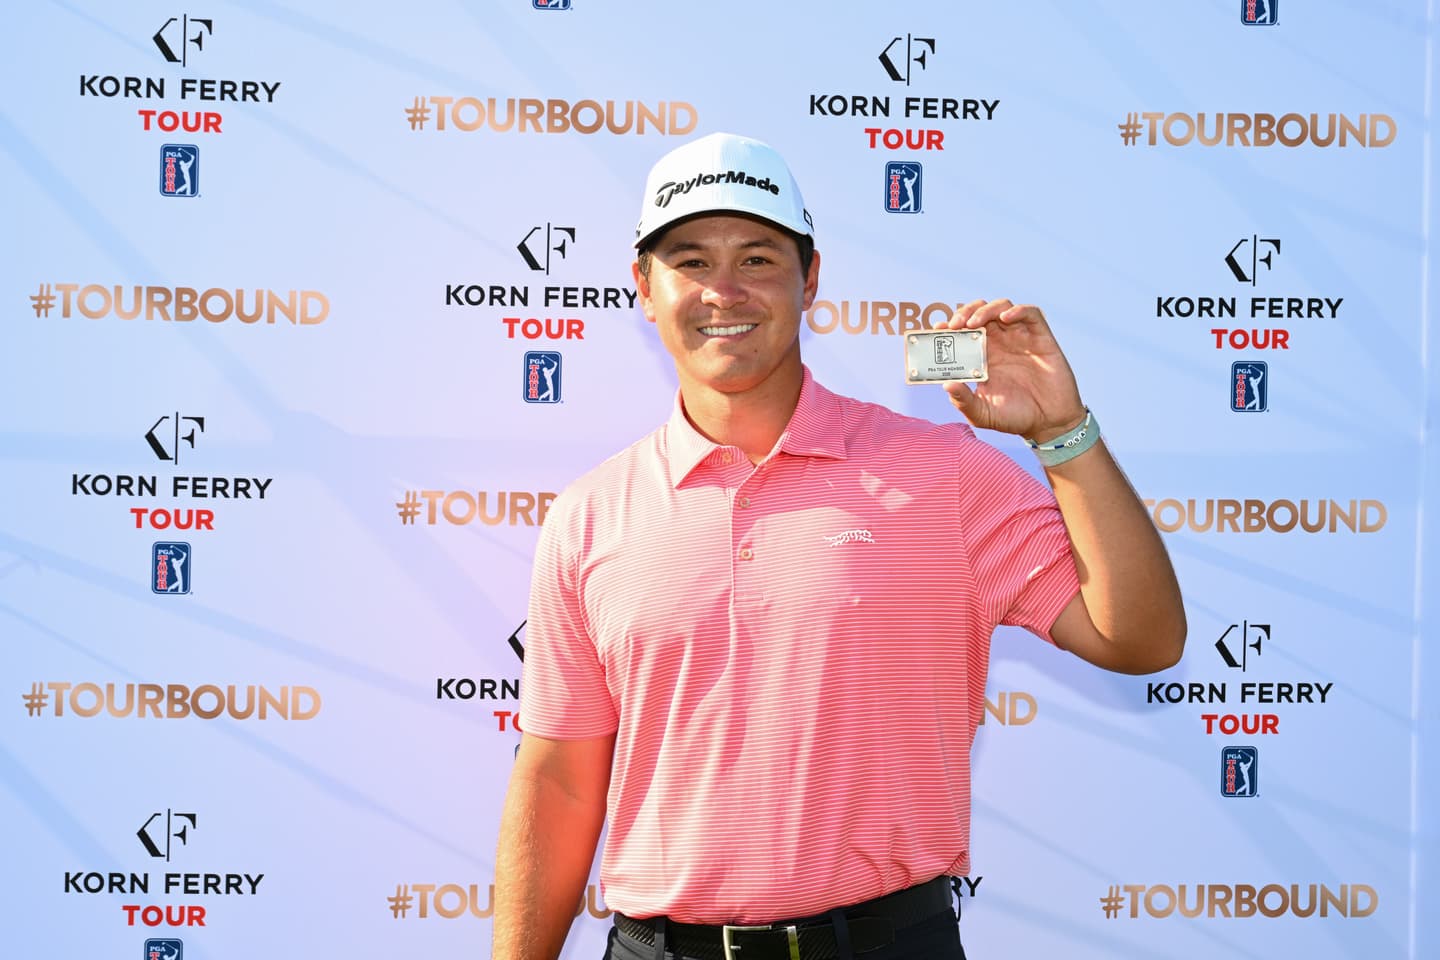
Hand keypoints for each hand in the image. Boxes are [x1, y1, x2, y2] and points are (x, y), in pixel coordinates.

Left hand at [937, 299, 1086, 440]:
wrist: (1049, 424)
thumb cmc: (1015, 418)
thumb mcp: (982, 414)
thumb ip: (963, 401)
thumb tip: (946, 385)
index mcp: (982, 357)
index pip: (963, 332)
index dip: (950, 327)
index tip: (938, 330)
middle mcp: (1000, 343)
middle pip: (979, 313)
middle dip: (964, 313)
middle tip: (955, 325)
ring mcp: (1020, 338)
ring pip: (1001, 307)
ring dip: (986, 309)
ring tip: (974, 322)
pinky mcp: (1041, 338)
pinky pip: (1030, 313)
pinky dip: (1017, 310)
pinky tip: (1005, 318)